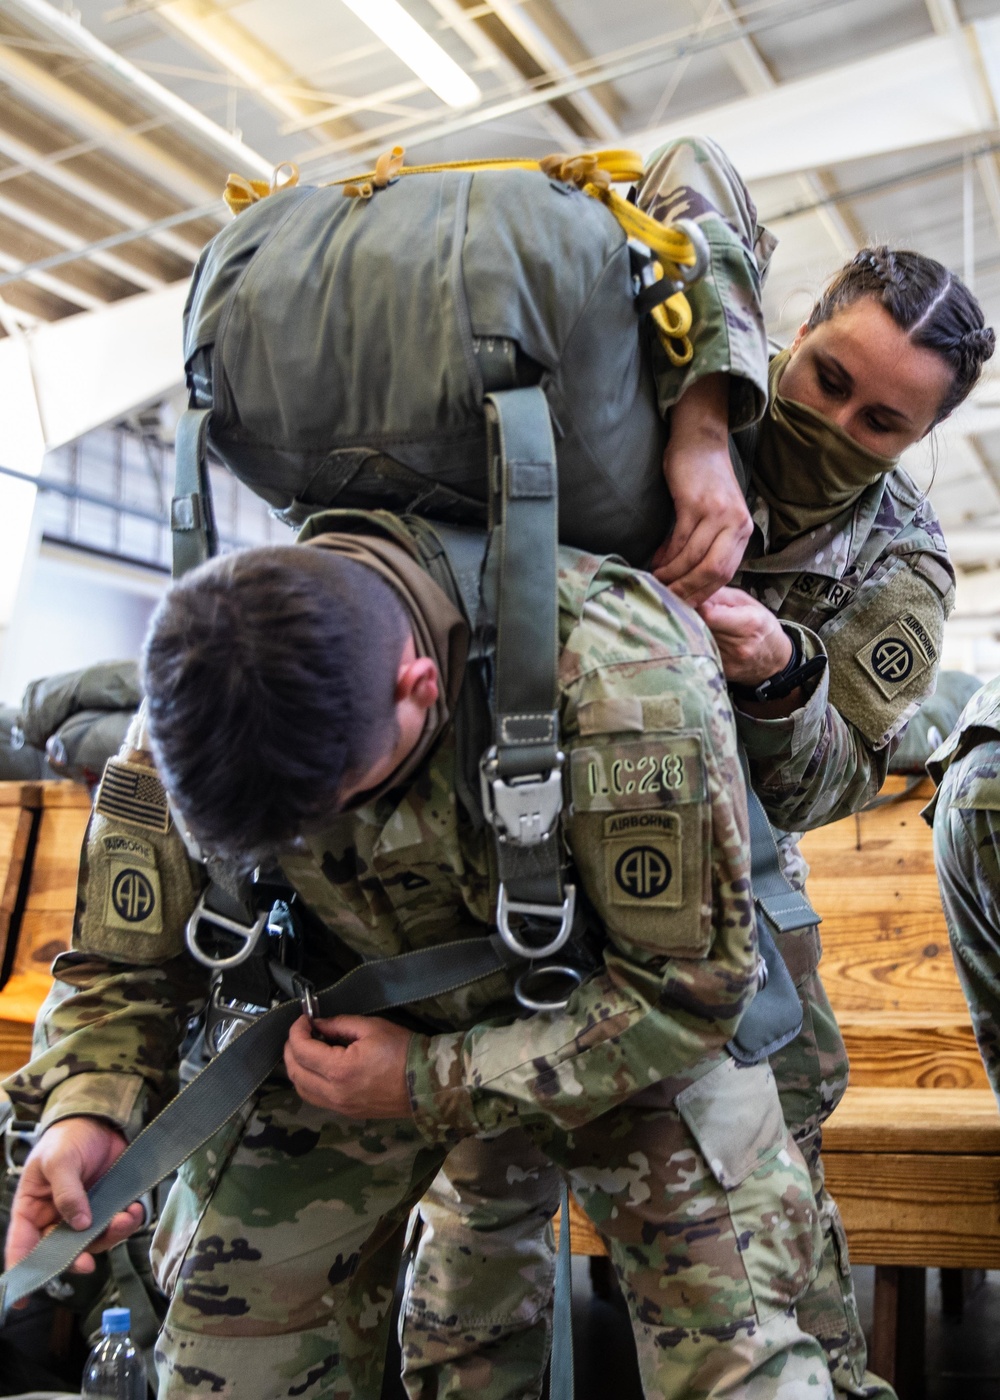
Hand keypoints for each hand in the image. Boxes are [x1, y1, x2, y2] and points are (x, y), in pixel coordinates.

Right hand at [4, 1117, 144, 1284]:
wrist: (100, 1120)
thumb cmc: (68, 1138)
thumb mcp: (59, 1160)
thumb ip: (66, 1192)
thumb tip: (78, 1224)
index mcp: (32, 1209)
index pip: (22, 1245)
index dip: (22, 1271)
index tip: (22, 1297)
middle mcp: (56, 1218)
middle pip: (61, 1251)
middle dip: (75, 1258)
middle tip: (86, 1262)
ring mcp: (84, 1215)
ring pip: (93, 1242)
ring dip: (108, 1237)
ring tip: (122, 1220)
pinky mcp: (109, 1208)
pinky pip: (116, 1226)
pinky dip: (126, 1223)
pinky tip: (132, 1211)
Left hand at [283, 1015, 412, 1119]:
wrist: (425, 1083)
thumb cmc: (402, 1051)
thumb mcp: (371, 1027)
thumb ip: (339, 1024)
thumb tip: (318, 1023)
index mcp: (339, 1070)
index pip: (302, 1050)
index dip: (297, 1030)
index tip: (304, 1018)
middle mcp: (334, 1093)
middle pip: (295, 1072)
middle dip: (291, 1048)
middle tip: (301, 1031)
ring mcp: (339, 1106)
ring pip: (301, 1089)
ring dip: (297, 1067)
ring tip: (305, 1049)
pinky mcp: (347, 1112)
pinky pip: (316, 1098)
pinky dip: (308, 1082)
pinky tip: (317, 1067)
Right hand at [652, 372, 751, 606]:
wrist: (701, 442)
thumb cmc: (706, 482)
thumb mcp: (718, 517)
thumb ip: (712, 545)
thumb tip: (690, 579)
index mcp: (743, 531)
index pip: (725, 575)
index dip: (703, 594)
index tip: (684, 606)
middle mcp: (735, 525)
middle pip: (712, 572)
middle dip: (687, 590)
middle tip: (667, 600)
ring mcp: (717, 514)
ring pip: (692, 558)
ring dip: (671, 574)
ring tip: (656, 581)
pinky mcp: (696, 503)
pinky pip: (679, 540)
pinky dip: (665, 556)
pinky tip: (655, 561)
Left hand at [697, 587, 792, 684]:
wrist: (773, 660)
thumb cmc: (761, 625)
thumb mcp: (747, 602)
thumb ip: (721, 595)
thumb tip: (695, 591)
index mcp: (748, 623)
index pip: (708, 615)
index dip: (696, 606)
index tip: (693, 601)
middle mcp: (738, 645)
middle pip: (700, 627)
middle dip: (693, 617)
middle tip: (692, 611)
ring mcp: (729, 661)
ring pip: (697, 641)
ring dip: (694, 630)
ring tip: (701, 624)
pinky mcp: (720, 671)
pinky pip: (701, 653)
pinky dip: (699, 644)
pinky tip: (705, 639)